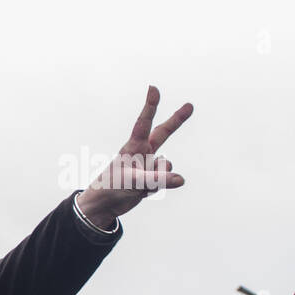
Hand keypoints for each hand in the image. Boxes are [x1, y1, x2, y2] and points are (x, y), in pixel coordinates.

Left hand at [78, 86, 192, 226]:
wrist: (103, 206)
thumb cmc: (111, 188)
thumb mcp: (134, 183)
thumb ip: (157, 179)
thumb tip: (181, 179)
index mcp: (133, 147)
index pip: (144, 123)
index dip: (150, 106)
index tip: (153, 88)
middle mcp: (142, 152)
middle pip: (163, 133)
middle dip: (176, 120)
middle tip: (190, 105)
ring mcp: (148, 165)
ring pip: (166, 167)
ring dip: (158, 178)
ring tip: (139, 186)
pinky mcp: (151, 178)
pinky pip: (163, 181)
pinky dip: (154, 188)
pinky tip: (140, 192)